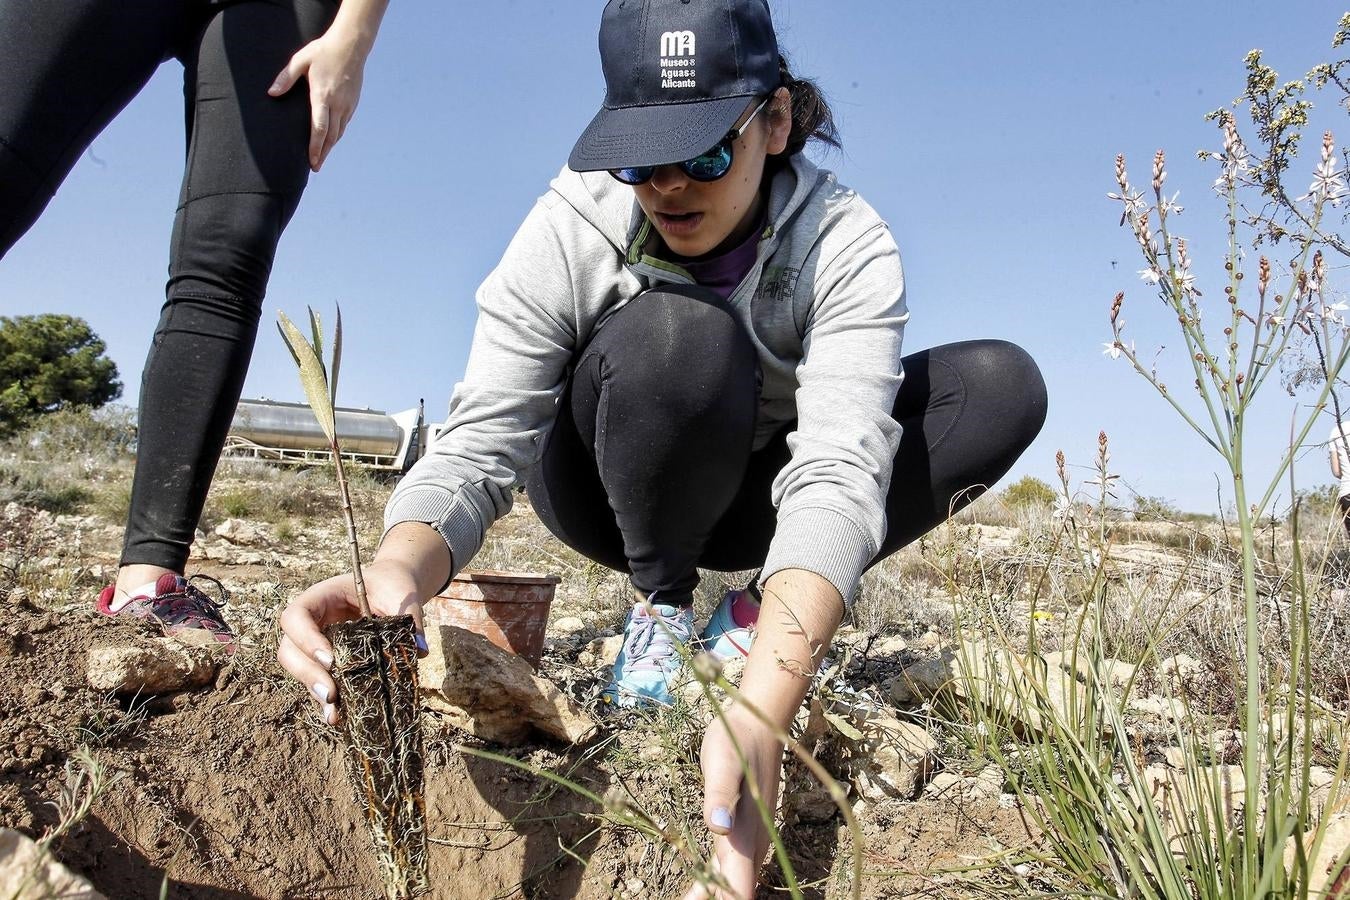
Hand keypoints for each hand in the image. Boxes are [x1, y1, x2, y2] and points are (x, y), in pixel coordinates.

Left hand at [268, 26, 371, 170]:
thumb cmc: (323, 51)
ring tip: (322, 158)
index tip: (311, 161)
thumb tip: (272, 93)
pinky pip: (344, 124)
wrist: (351, 45)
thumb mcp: (300, 61)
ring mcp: (347, 104)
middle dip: (323, 153)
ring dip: (330, 147)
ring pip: (339, 132)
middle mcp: (337, 104)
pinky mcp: (353, 103)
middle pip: (331, 136)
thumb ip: (286, 78)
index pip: (319, 128)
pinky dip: (337, 135)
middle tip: (315, 167)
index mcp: (322, 96)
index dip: (315, 147)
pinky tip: (331, 139)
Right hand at [277, 559, 425, 724]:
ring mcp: (315, 643)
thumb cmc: (391, 587)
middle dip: (307, 674)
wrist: (391, 589)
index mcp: (320, 598)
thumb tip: (419, 650)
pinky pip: (317, 682)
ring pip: (299, 670)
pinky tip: (338, 716)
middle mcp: (311, 622)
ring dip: (314, 692)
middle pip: (289, 649)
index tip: (330, 659)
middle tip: (331, 694)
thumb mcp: (401, 595)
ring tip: (334, 713)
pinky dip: (325, 700)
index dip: (305, 639)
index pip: (295, 616)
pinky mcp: (327, 662)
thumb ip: (410, 617)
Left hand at [684, 706, 783, 899]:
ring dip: (711, 893)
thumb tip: (719, 826)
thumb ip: (719, 795)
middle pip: (736, 893)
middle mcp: (752, 845)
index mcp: (746, 836)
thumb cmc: (735, 741)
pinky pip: (729, 869)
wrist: (757, 725)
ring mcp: (750, 840)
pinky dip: (713, 884)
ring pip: (733, 884)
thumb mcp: (721, 762)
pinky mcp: (742, 833)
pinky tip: (697, 890)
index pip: (738, 890)